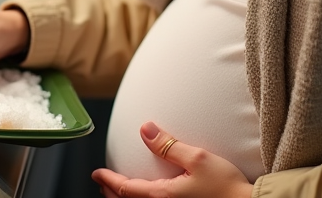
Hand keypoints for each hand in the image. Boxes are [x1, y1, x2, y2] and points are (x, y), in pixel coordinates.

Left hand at [92, 122, 253, 197]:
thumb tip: (145, 130)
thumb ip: (168, 145)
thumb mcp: (196, 158)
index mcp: (162, 196)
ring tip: (119, 188)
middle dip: (112, 191)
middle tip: (102, 181)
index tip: (96, 173)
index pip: (125, 189)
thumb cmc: (225, 186)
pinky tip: (148, 194)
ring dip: (126, 197)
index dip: (108, 180)